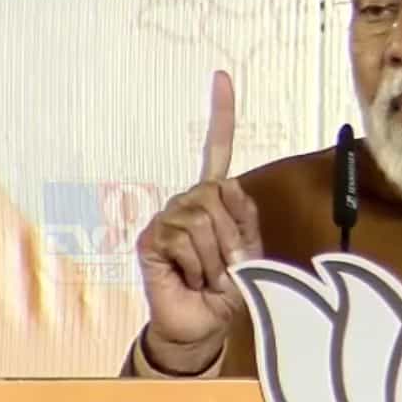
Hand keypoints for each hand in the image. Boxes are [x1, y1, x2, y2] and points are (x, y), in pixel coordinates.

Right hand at [136, 71, 261, 372]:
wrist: (201, 324)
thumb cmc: (225, 288)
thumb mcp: (250, 252)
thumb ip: (246, 218)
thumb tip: (228, 186)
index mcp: (214, 199)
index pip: (216, 150)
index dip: (220, 115)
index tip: (221, 77)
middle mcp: (187, 201)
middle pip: (218, 195)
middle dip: (232, 238)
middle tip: (226, 266)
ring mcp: (166, 217)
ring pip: (203, 220)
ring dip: (216, 257)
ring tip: (208, 275)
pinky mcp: (151, 238)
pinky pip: (183, 239)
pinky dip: (197, 265)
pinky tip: (188, 276)